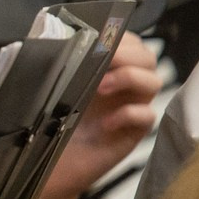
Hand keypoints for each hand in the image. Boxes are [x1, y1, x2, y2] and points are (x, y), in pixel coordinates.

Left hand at [32, 30, 159, 198]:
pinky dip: (130, 114)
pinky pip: (148, 116)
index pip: (129, 42)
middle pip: (148, 58)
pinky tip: (106, 122)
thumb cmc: (44, 123)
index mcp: (103, 69)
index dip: (120, 37)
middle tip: (104, 62)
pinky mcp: (132, 133)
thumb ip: (53, 61)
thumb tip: (49, 33)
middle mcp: (121, 86)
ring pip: (154, 82)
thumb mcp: (46, 88)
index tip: (99, 40)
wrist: (44, 165)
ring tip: (101, 89)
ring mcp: (129, 108)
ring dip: (130, 78)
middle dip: (128, 54)